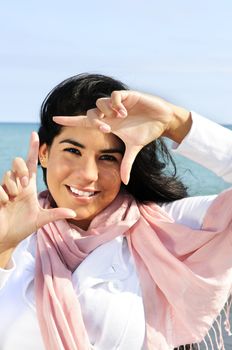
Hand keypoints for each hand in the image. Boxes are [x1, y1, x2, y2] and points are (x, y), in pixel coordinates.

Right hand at [0, 132, 75, 251]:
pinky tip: (5, 205)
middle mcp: (17, 185)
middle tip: (25, 184)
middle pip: (18, 162)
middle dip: (21, 169)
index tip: (35, 134)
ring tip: (13, 199)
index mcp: (28, 187)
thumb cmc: (22, 227)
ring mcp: (5, 189)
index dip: (32, 149)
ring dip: (13, 187)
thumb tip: (74, 213)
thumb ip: (56, 214)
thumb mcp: (41, 220)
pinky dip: (3, 196)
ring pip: (8, 175)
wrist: (7, 238)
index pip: (31, 164)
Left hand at [53, 91, 190, 183]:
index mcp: (108, 123)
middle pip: (91, 113)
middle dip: (95, 121)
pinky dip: (116, 104)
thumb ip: (126, 164)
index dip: (70, 120)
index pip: (84, 121)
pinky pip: (114, 96)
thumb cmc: (145, 132)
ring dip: (106, 112)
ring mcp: (117, 103)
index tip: (55, 119)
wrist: (161, 120)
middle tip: (106, 129)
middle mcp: (109, 113)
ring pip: (100, 102)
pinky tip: (124, 112)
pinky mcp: (128, 95)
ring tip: (119, 118)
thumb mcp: (133, 149)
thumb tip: (125, 182)